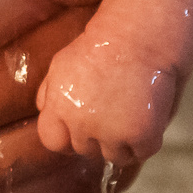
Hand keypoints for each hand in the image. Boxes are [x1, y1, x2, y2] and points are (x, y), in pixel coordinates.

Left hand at [35, 37, 179, 164]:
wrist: (139, 36)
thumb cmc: (102, 45)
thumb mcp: (61, 64)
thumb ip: (49, 93)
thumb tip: (45, 112)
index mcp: (58, 108)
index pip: (53, 142)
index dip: (67, 138)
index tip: (80, 130)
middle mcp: (81, 125)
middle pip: (85, 149)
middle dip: (96, 137)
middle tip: (112, 115)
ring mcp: (112, 133)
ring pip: (114, 156)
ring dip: (122, 144)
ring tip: (131, 117)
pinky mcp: (141, 135)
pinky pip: (141, 153)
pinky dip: (145, 143)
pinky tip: (147, 123)